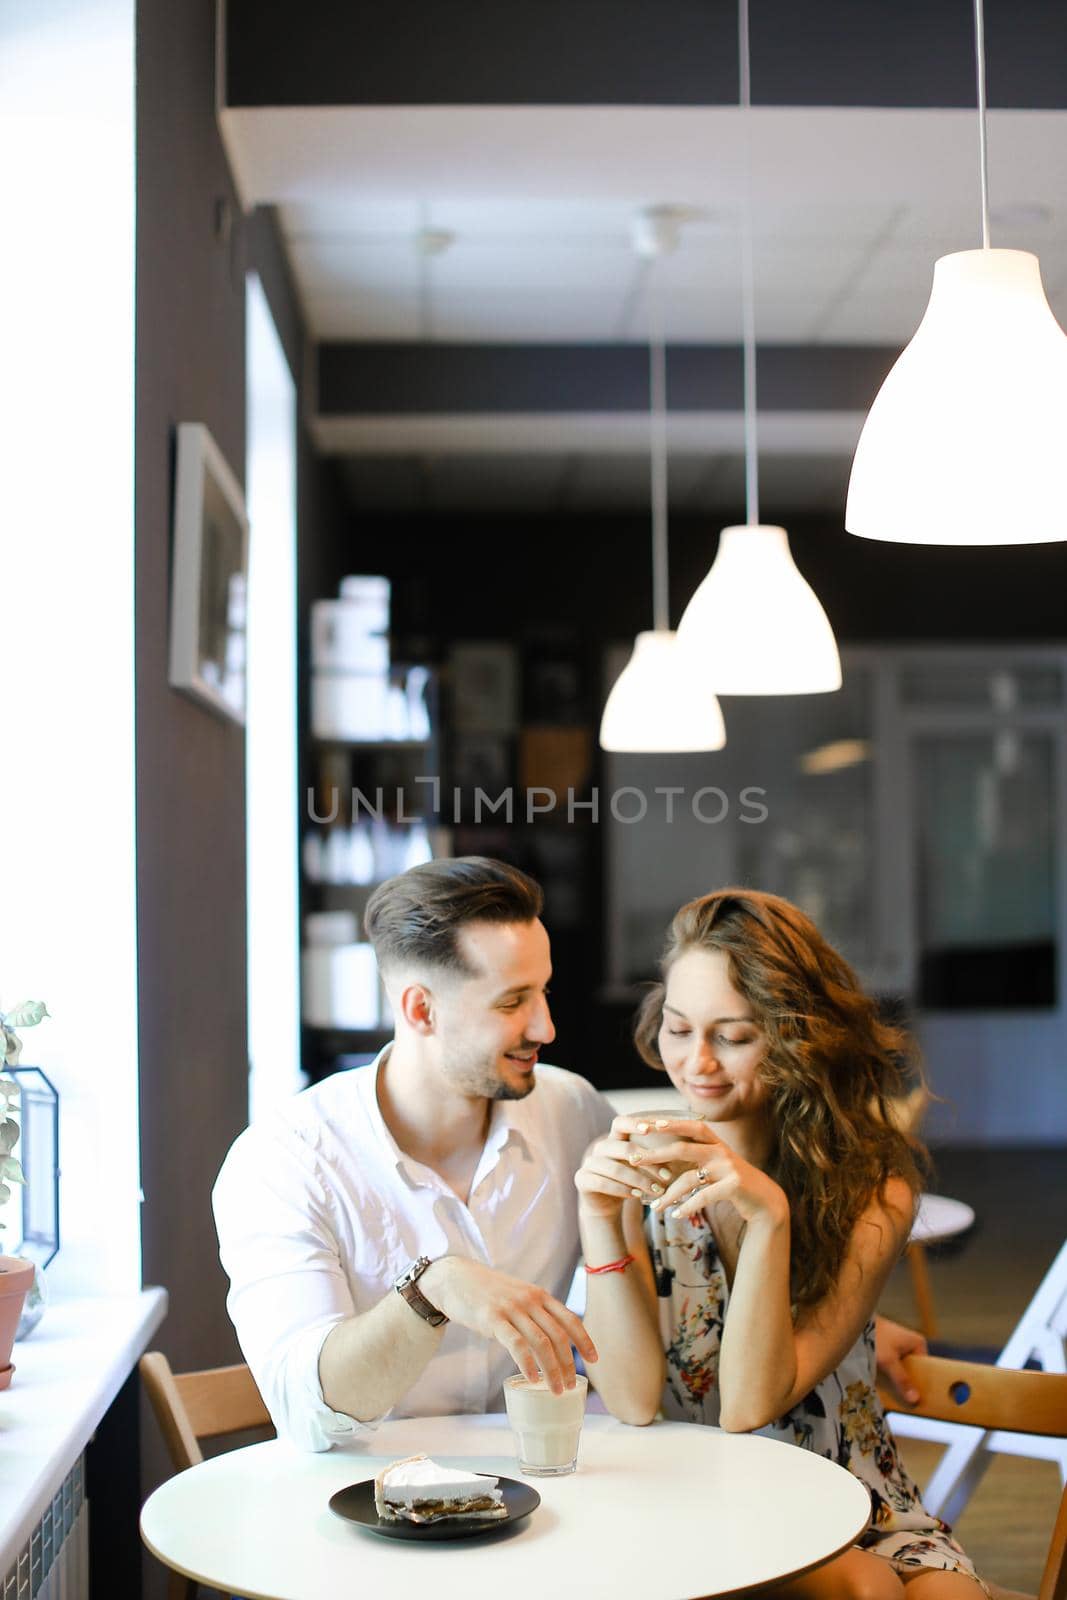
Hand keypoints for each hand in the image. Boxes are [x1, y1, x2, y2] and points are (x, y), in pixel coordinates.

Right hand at [420, 1257, 596, 1393]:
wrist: (456, 1278)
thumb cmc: (488, 1292)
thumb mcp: (518, 1296)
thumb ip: (534, 1313)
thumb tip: (550, 1341)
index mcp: (539, 1295)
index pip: (570, 1319)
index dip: (584, 1340)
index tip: (594, 1359)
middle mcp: (530, 1300)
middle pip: (558, 1335)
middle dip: (568, 1363)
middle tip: (571, 1385)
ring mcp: (512, 1308)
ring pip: (541, 1342)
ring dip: (552, 1370)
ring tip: (556, 1390)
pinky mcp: (493, 1318)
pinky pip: (516, 1344)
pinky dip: (528, 1364)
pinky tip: (533, 1379)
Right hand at [574, 1116, 675, 1218]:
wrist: (604, 1203)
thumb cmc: (628, 1181)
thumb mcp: (640, 1166)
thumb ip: (653, 1156)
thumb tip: (683, 1147)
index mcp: (614, 1139)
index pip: (620, 1123)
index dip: (634, 1124)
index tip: (651, 1129)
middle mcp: (600, 1148)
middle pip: (622, 1148)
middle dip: (647, 1162)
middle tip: (667, 1176)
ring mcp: (589, 1163)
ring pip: (615, 1168)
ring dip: (639, 1180)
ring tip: (657, 1190)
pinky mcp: (582, 1179)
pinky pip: (602, 1183)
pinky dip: (622, 1189)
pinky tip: (637, 1196)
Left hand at [623, 1116, 786, 1228]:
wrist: (765, 1201)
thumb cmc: (733, 1183)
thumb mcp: (716, 1164)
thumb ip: (696, 1157)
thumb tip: (662, 1156)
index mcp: (715, 1142)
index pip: (690, 1126)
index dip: (669, 1123)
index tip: (645, 1124)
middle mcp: (721, 1151)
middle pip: (682, 1148)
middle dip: (656, 1154)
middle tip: (634, 1159)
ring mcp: (728, 1167)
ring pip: (689, 1178)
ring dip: (669, 1194)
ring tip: (655, 1206)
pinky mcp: (733, 1186)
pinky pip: (703, 1196)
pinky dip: (688, 1206)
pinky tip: (676, 1214)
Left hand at [874, 1315, 925, 1405]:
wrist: (854, 1323)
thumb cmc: (874, 1337)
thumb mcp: (889, 1361)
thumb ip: (902, 1380)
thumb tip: (916, 1399)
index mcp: (918, 1343)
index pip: (926, 1369)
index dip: (922, 1384)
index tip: (921, 1401)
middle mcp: (910, 1345)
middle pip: (912, 1371)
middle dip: (908, 1384)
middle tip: (907, 1403)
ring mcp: (898, 1347)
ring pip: (901, 1370)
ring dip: (897, 1381)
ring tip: (895, 1399)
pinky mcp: (886, 1351)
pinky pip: (891, 1367)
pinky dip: (888, 1375)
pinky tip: (885, 1388)